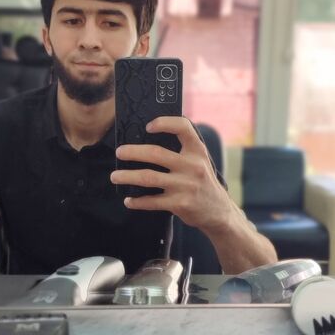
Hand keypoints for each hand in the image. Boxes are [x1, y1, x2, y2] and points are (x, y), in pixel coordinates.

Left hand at [110, 116, 232, 231]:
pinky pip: (152, 201)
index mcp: (197, 151)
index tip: (148, 126)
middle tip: (119, 153)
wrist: (219, 211)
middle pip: (156, 154)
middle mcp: (193, 166)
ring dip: (127, 176)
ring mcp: (186, 185)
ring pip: (148, 177)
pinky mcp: (180, 204)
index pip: (183, 127)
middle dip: (132, 152)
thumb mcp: (200, 161)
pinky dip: (137, 201)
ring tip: (115, 176)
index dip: (164, 123)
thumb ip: (183, 151)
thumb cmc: (203, 181)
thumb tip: (148, 141)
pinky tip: (129, 200)